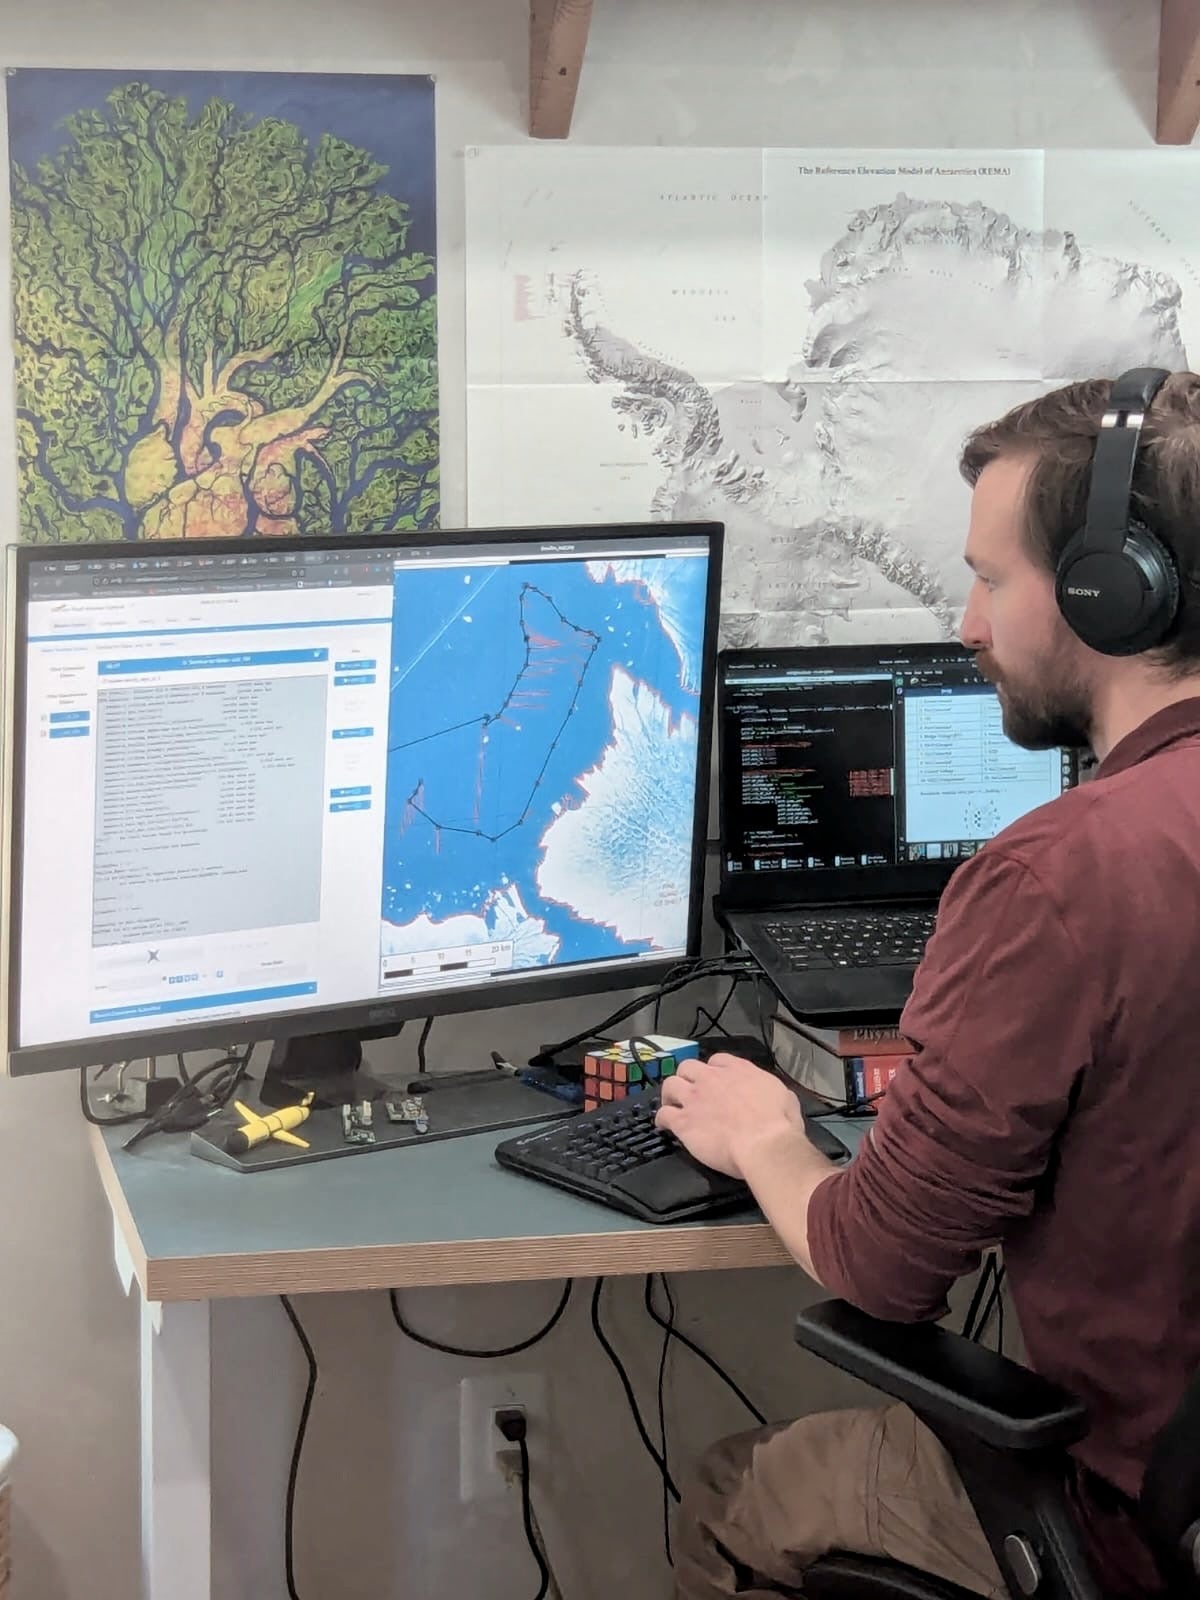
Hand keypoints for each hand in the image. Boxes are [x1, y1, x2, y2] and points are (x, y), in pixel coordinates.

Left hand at [655, 1052, 805, 1177]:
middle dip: (687, 1077)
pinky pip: (663, 1115)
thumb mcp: (785, 1097)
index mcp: (738, 1070)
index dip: (713, 1070)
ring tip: (672, 1105)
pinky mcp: (683, 1121)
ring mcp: (694, 1098)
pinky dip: (662, 1119)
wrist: (763, 1144)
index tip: (714, 1081)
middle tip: (690, 1092)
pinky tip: (664, 1126)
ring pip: (670, 1085)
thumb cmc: (779, 1123)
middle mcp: (712, 1079)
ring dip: (670, 1094)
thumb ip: (769, 1090)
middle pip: (687, 1066)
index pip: (717, 1059)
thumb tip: (768, 1095)